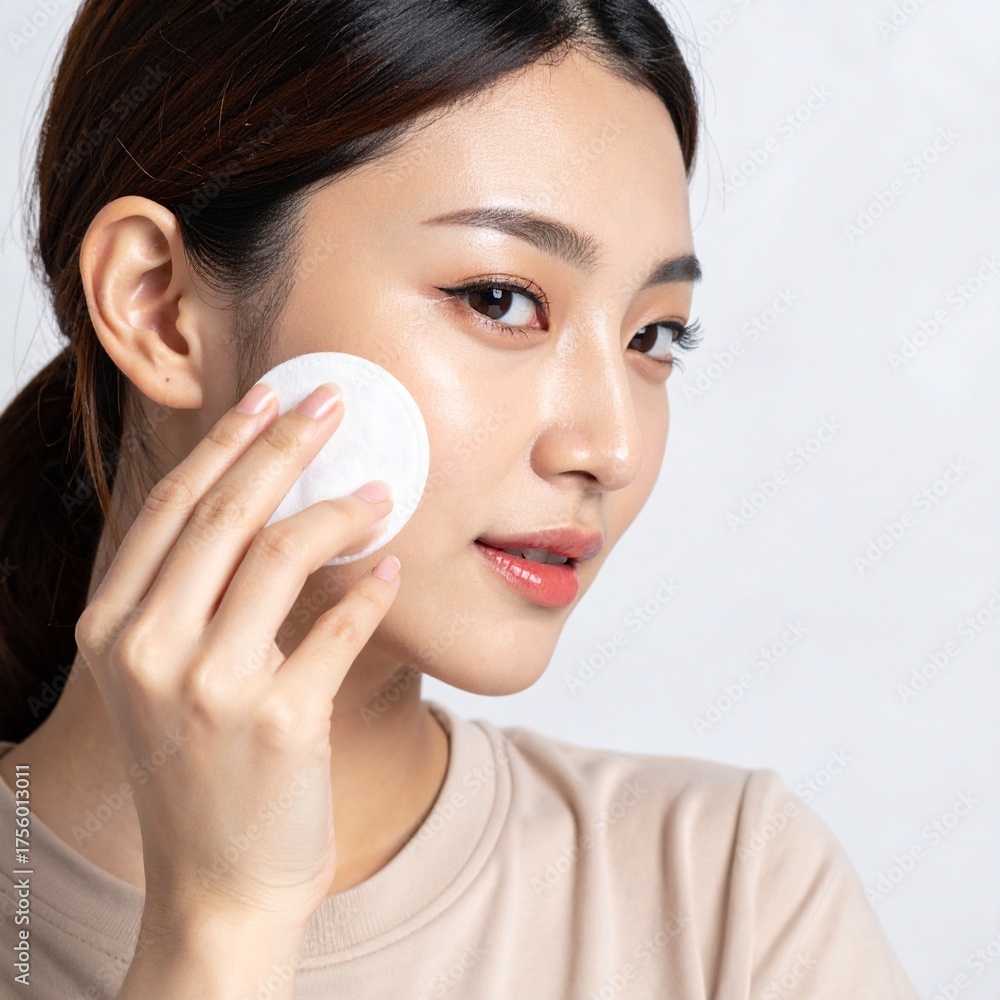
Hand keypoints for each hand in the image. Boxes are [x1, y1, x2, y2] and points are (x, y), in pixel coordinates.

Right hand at [74, 380, 399, 941]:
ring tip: (382, 491)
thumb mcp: (163, 678)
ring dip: (342, 508)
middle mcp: (149, 650)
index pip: (172, 508)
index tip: (269, 397)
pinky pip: (341, 625)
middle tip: (333, 402)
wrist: (220, 883)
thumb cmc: (199, 769)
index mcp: (112, 629)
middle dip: (286, 444)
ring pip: (285, 554)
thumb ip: (191, 597)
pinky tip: (392, 566)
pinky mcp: (282, 721)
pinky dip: (372, 587)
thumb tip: (261, 504)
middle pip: (226, 514)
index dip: (226, 444)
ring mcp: (212, 688)